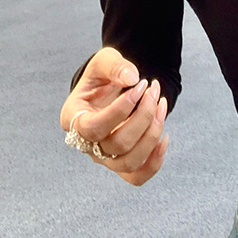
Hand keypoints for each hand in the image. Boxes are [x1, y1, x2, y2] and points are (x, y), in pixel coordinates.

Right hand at [60, 47, 168, 186]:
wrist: (110, 86)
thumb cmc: (102, 76)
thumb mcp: (104, 60)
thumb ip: (114, 66)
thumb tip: (131, 78)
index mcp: (73, 118)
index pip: (93, 127)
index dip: (120, 110)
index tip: (140, 85)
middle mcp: (86, 143)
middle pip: (116, 145)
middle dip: (143, 116)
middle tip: (153, 90)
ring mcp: (103, 157)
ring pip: (128, 162)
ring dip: (152, 135)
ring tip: (161, 106)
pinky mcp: (121, 163)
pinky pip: (136, 177)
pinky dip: (154, 162)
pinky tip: (164, 137)